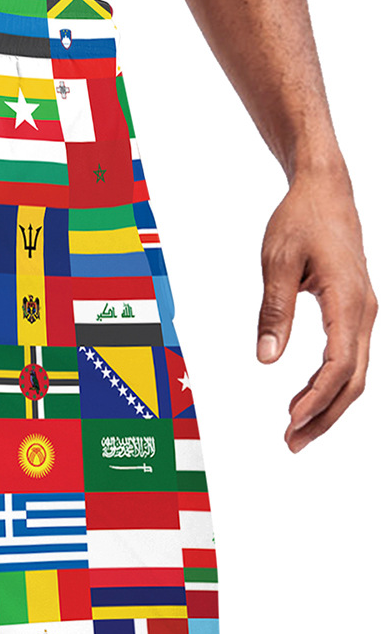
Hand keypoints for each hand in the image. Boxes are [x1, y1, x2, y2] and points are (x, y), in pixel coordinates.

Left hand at [256, 164, 377, 451]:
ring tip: (296, 430)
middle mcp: (365, 311)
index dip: (316, 397)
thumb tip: (267, 359)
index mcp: (349, 301)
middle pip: (354, 379)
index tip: (290, 419)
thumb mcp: (276, 263)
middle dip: (324, 415)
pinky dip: (330, 383)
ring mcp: (364, 312)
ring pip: (355, 371)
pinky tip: (307, 398)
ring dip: (328, 404)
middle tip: (291, 442)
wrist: (325, 191)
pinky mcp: (355, 310)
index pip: (340, 364)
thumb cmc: (300, 221)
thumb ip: (273, 311)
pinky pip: (349, 356)